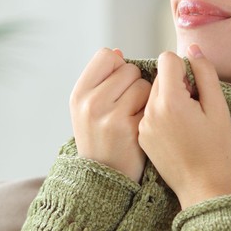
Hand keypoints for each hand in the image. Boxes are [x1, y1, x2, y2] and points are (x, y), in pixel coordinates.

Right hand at [70, 48, 152, 181]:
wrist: (105, 177)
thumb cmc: (100, 138)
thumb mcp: (87, 109)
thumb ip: (101, 81)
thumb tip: (118, 52)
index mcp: (78, 94)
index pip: (106, 56)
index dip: (117, 67)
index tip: (117, 85)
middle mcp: (91, 103)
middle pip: (128, 68)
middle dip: (133, 83)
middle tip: (126, 105)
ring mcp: (110, 116)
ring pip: (143, 84)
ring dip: (145, 97)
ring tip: (133, 116)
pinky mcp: (131, 128)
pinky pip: (152, 102)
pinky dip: (151, 112)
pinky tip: (141, 127)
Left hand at [138, 45, 230, 207]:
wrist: (204, 189)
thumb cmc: (218, 151)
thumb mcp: (219, 109)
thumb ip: (205, 74)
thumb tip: (193, 49)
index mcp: (170, 101)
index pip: (167, 59)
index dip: (186, 68)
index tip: (197, 89)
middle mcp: (150, 111)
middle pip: (159, 77)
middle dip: (178, 84)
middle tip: (195, 108)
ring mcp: (143, 125)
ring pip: (153, 94)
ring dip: (169, 99)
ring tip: (187, 123)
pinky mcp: (141, 138)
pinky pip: (149, 113)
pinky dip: (162, 115)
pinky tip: (178, 134)